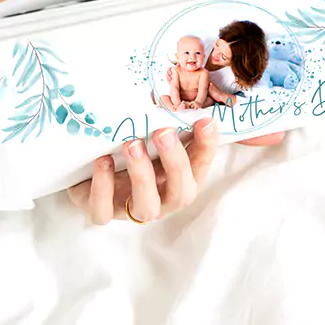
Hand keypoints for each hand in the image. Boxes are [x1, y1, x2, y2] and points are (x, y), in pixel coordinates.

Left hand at [68, 121, 286, 225]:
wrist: (87, 167)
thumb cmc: (130, 149)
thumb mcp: (155, 135)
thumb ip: (183, 123)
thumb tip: (236, 113)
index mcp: (178, 177)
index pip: (201, 165)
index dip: (206, 147)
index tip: (205, 120)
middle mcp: (161, 196)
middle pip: (180, 193)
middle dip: (176, 163)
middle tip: (163, 132)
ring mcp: (131, 206)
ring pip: (145, 206)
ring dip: (141, 174)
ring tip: (131, 143)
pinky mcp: (101, 209)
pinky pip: (103, 211)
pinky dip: (102, 188)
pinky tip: (102, 161)